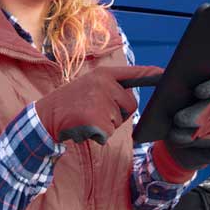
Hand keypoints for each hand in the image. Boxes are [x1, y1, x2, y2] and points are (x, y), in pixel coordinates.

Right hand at [35, 64, 161, 144]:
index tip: (164, 73)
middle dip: (119, 114)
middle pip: (131, 105)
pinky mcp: (97, 120)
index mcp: (103, 74)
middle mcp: (104, 84)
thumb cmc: (70, 103)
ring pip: (119, 121)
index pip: (132, 73)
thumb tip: (130, 100)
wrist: (45, 117)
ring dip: (106, 125)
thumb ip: (109, 88)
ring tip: (86, 118)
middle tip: (95, 112)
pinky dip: (98, 136)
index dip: (149, 74)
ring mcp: (100, 101)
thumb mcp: (89, 86)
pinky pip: (109, 133)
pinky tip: (84, 127)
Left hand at [154, 76, 209, 174]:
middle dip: (197, 113)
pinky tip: (189, 142)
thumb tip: (155, 76)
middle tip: (178, 120)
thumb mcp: (170, 103)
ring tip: (175, 135)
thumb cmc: (175, 119)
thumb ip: (168, 89)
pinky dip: (203, 141)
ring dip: (195, 131)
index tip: (197, 92)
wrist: (178, 147)